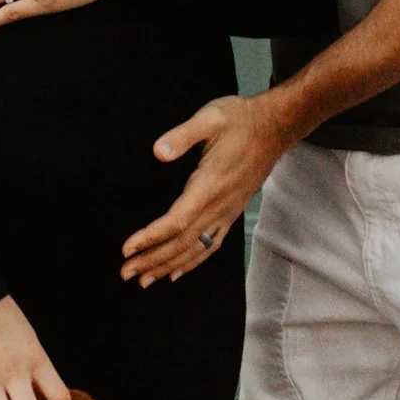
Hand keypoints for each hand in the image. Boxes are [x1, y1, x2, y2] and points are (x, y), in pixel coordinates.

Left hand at [120, 91, 292, 287]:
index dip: (150, 238)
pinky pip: (212, 245)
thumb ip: (182, 135)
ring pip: (196, 249)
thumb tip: (158, 151)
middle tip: (125, 273)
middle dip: (152, 260)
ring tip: (144, 281)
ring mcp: (227, 212)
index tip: (127, 249)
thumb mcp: (210, 118)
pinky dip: (193, 262)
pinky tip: (177, 272)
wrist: (274, 127)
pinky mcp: (232, 212)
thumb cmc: (240, 120)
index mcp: (209, 185)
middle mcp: (219, 205)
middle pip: (182, 243)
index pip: (176, 221)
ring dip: (168, 267)